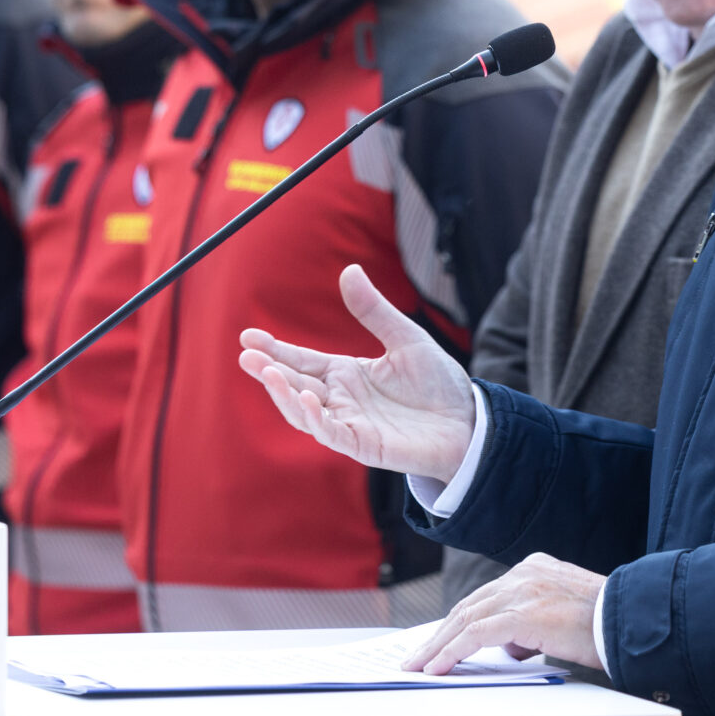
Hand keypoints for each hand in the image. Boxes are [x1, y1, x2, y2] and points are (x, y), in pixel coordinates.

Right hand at [239, 265, 476, 482]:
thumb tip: (350, 270)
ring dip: (282, 394)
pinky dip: (313, 417)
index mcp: (346, 374)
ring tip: (267, 373)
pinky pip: (330, 432)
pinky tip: (302, 395)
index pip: (302, 360)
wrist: (469, 420)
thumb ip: (374, 311)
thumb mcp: (405, 337)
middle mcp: (342, 399)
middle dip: (268, 371)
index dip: (275, 349)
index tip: (248, 337)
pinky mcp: (363, 445)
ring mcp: (350, 423)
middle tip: (245, 356)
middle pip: (294, 384)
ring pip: (303, 412)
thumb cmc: (438, 382)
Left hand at [403, 553, 606, 675]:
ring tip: (419, 667)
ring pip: (466, 618)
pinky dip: (453, 651)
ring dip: (438, 646)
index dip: (458, 622)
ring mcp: (523, 589)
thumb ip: (533, 624)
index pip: (485, 598)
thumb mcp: (563, 618)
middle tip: (418, 658)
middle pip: (469, 606)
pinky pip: (476, 634)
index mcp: (534, 569)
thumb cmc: (607, 625)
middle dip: (440, 635)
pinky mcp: (524, 612)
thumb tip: (513, 646)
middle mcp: (524, 573)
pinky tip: (439, 667)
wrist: (633, 620)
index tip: (439, 641)